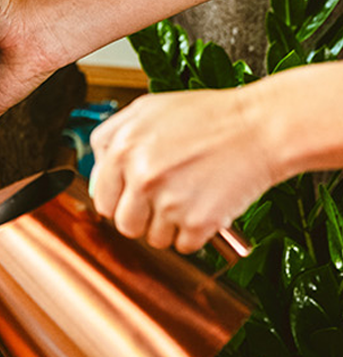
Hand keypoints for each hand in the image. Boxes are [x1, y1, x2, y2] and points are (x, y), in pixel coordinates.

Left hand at [88, 88, 275, 251]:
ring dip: (168, 227)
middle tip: (161, 202)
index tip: (131, 198)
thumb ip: (113, 139)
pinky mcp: (197, 222)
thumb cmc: (208, 116)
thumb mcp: (147, 110)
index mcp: (121, 148)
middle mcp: (140, 176)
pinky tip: (204, 209)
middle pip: (123, 223)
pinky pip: (183, 246)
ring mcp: (168, 201)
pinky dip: (194, 235)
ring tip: (187, 200)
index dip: (117, 198)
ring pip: (152, 238)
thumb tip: (96, 172)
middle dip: (140, 216)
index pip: (100, 196)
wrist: (260, 127)